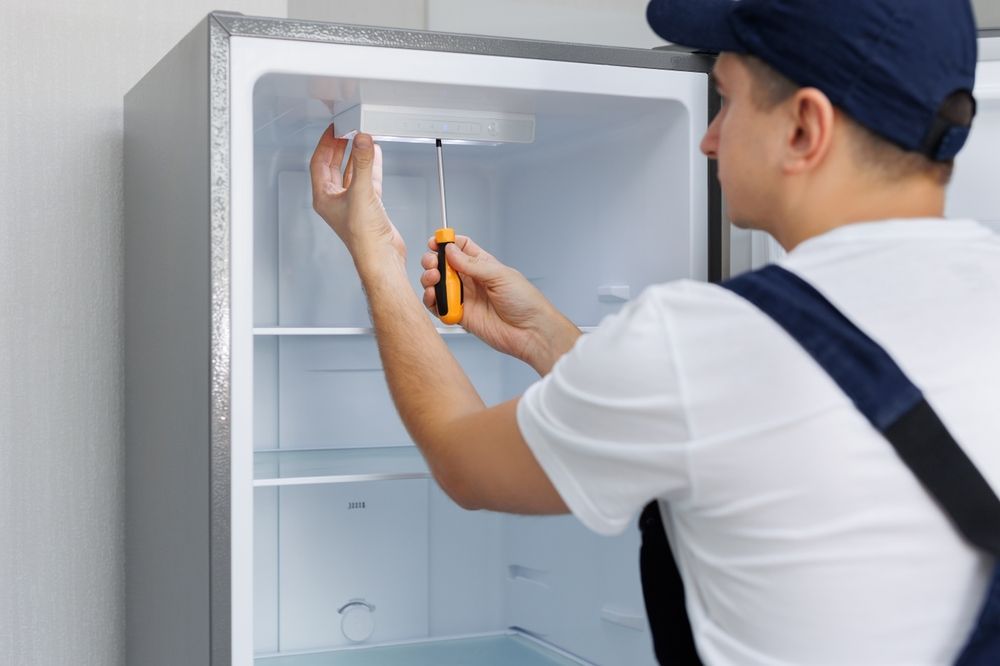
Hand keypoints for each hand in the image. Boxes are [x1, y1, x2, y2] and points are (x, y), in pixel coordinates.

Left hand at [310, 126, 404, 262]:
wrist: (381, 256)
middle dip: (339, 147)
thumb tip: (362, 140)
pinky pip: (367, 180)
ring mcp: (351, 203)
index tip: (333, 129)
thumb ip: (363, 164)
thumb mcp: (362, 193)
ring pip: (351, 172)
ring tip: (361, 139)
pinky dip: (370, 167)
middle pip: (333, 166)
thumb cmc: (363, 238)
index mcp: (324, 197)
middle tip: (346, 131)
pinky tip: (375, 156)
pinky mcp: (368, 206)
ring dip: (355, 156)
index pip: (319, 163)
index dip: (325, 144)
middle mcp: (335, 200)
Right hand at [420, 235, 579, 374]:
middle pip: (444, 265)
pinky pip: (439, 308)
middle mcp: (472, 280)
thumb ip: (472, 264)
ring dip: (429, 280)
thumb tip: (450, 252)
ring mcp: (465, 298)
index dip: (446, 243)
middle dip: (433, 261)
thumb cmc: (526, 302)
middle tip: (433, 264)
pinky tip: (434, 298)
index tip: (436, 241)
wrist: (530, 331)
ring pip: (438, 285)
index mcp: (483, 265)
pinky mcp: (460, 316)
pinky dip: (432, 302)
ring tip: (433, 280)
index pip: (460, 248)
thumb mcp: (500, 275)